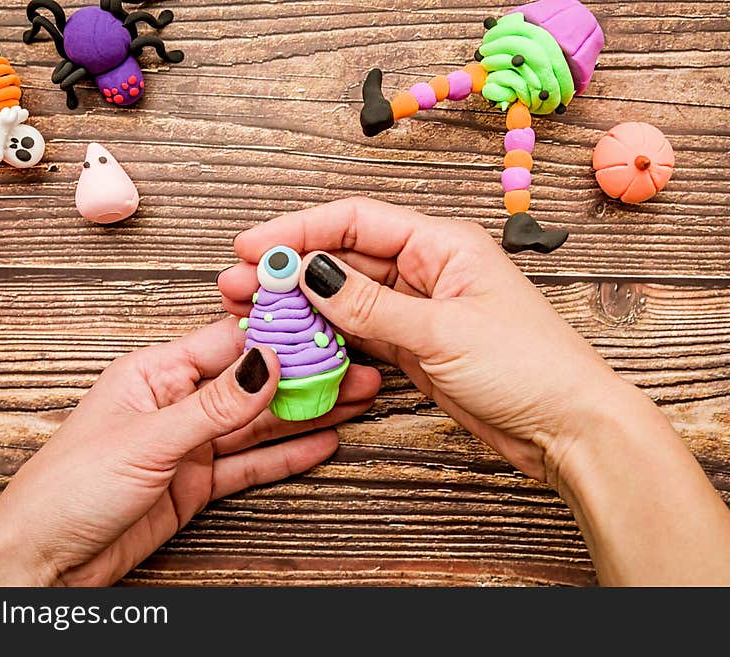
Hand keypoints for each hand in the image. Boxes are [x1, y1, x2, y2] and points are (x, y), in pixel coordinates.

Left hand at [0, 318, 379, 585]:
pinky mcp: (195, 483)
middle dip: (304, 376)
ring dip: (305, 414)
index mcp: (153, 374)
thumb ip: (211, 407)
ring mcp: (188, 444)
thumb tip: (263, 364)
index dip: (278, 335)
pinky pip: (249, 464)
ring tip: (354, 400)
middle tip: (356, 369)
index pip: (227, 342)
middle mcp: (175, 403)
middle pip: (252, 382)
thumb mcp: (146, 440)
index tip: (323, 328)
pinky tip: (321, 443)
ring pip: (257, 422)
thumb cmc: (66, 489)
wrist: (43, 560)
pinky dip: (286, 455)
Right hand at [219, 197, 636, 483]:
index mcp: (441, 244)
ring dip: (300, 303)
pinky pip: (357, 332)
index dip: (299, 230)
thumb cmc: (530, 367)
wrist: (566, 428)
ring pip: (344, 296)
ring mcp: (417, 310)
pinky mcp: (413, 348)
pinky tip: (294, 338)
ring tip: (253, 311)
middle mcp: (426, 270)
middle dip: (289, 268)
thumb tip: (311, 274)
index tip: (253, 246)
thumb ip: (371, 305)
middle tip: (238, 285)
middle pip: (343, 258)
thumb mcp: (443, 331)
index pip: (356, 222)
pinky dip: (325, 335)